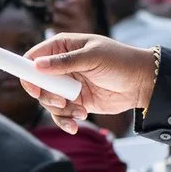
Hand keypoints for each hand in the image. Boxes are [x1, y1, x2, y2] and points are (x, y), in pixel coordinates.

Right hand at [23, 33, 159, 129]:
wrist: (142, 83)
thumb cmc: (120, 61)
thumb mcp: (92, 57)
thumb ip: (65, 63)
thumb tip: (37, 65)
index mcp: (62, 47)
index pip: (33, 58)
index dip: (28, 73)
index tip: (35, 88)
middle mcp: (61, 66)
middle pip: (37, 84)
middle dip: (47, 96)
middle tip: (62, 101)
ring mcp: (67, 85)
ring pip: (48, 101)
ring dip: (61, 110)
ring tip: (80, 111)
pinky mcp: (75, 102)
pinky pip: (61, 114)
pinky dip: (66, 121)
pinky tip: (77, 123)